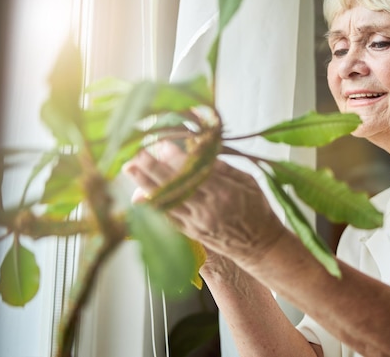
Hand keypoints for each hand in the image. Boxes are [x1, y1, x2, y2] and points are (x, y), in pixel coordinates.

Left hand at [124, 141, 284, 264]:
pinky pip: (168, 218)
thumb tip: (199, 150)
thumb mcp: (247, 182)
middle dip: (152, 168)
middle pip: (174, 185)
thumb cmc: (257, 209)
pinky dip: (153, 207)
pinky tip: (139, 196)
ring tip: (130, 169)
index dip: (175, 157)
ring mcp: (197, 222)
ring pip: (166, 201)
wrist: (259, 244)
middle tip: (136, 153)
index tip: (162, 144)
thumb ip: (223, 167)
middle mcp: (207, 208)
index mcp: (223, 192)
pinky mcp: (192, 233)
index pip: (192, 171)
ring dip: (145, 184)